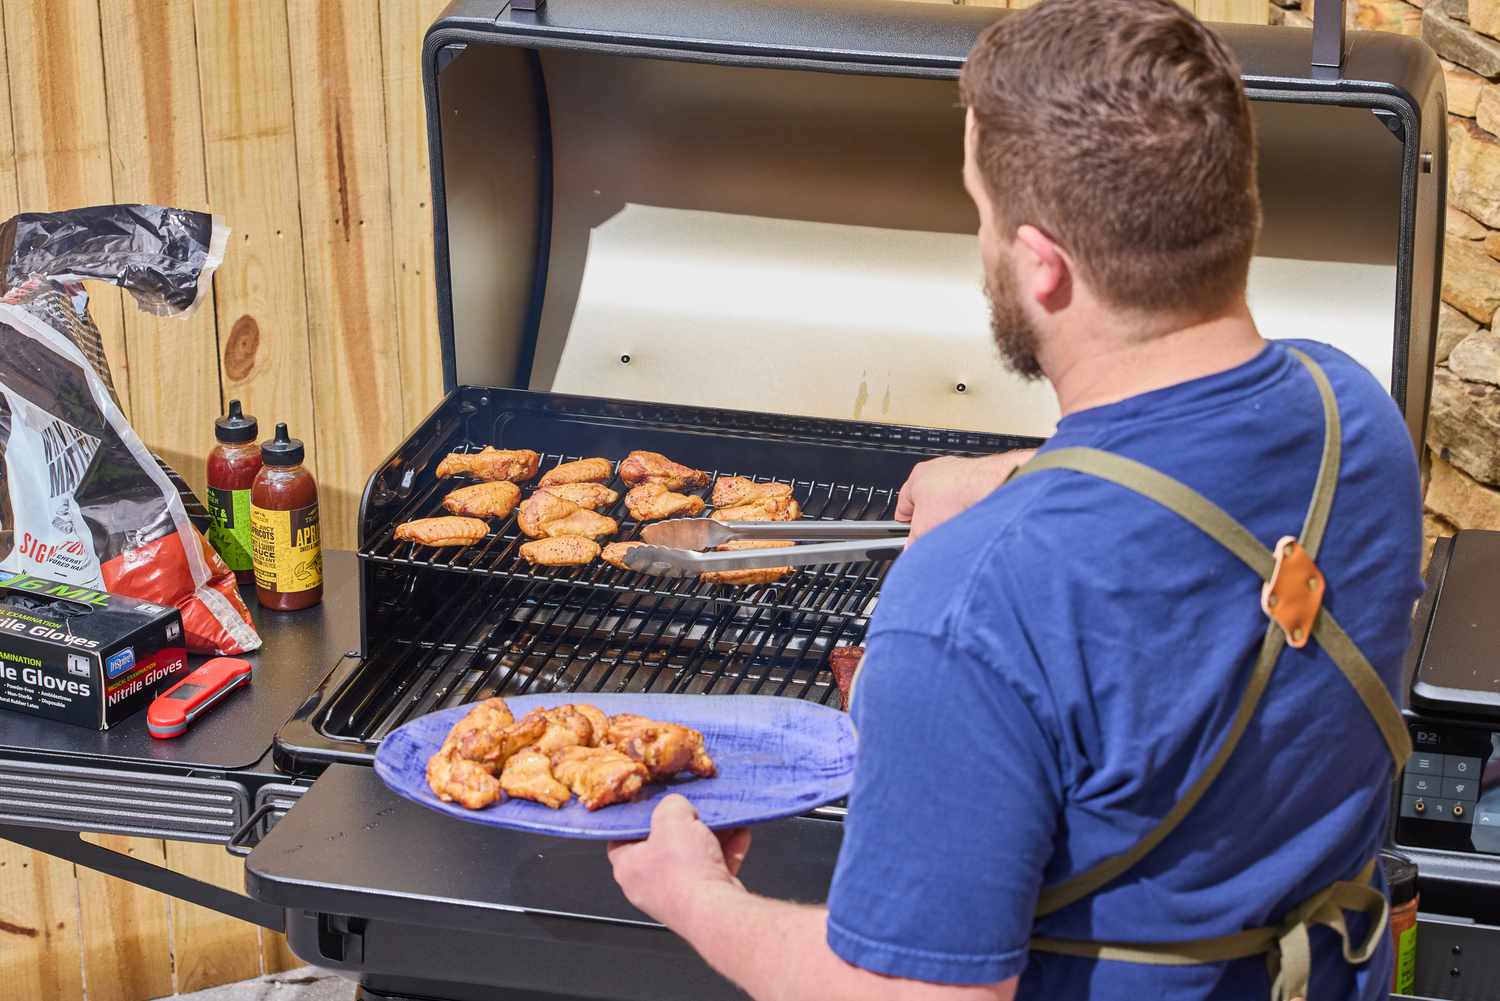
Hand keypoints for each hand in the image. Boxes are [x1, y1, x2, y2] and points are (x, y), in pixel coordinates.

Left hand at [609, 794, 751, 927]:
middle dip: (683, 825)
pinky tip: (739, 835)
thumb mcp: (672, 817)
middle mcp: (648, 885)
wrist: (715, 911)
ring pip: (692, 856)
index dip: (636, 818)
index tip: (652, 804)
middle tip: (694, 810)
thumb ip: (671, 805)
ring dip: (711, 835)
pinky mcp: (703, 901)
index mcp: (628, 867)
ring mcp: (676, 895)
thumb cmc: (684, 869)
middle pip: (663, 845)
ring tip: (724, 818)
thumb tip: (678, 806)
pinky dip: (726, 851)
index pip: (622, 838)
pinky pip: (713, 869)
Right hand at [895, 450, 1036, 542]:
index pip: (904, 504)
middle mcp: (938, 469)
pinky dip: (969, 507)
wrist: (993, 487)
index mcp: (917, 475)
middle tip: (936, 534)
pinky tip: (973, 518)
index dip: (907, 525)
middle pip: (928, 502)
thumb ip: (914, 540)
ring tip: (958, 527)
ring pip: (950, 500)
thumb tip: (911, 550)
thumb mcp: (924, 527)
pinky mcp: (980, 477)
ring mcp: (960, 471)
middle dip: (931, 519)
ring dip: (952, 513)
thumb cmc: (958, 495)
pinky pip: (969, 497)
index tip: (912, 537)